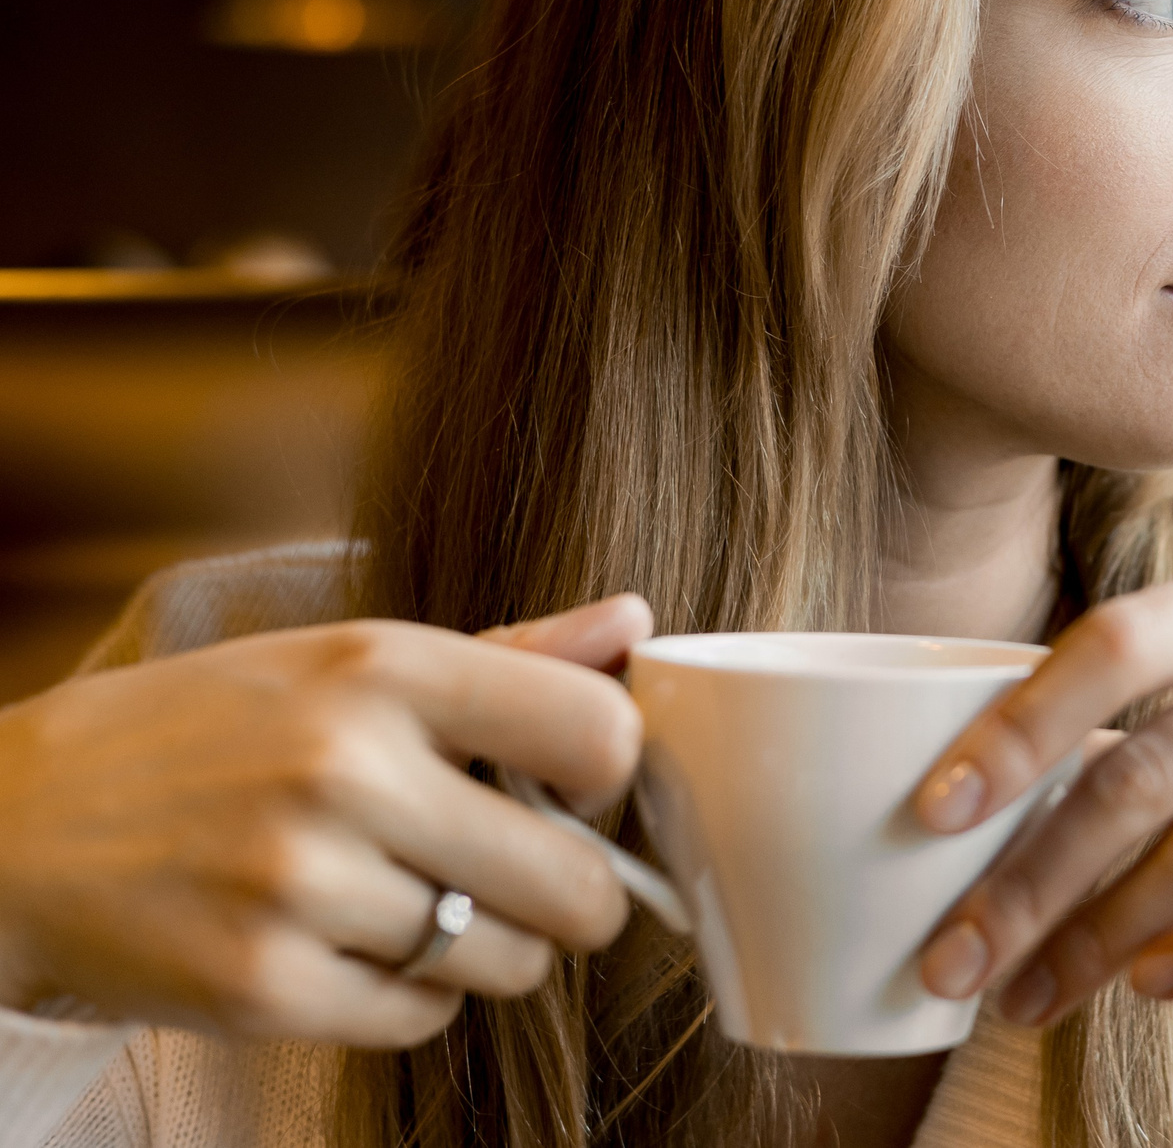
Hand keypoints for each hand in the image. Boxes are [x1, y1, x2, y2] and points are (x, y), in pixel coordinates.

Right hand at [0, 595, 651, 1046]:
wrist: (20, 828)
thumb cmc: (212, 732)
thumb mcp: (345, 659)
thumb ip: (508, 652)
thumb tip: (637, 626)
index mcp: (383, 666)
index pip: (598, 731)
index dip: (612, 775)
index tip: (577, 788)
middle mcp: (347, 769)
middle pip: (576, 882)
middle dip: (574, 894)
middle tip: (524, 876)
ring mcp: (301, 884)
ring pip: (509, 961)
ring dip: (491, 949)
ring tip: (423, 904)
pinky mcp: (261, 987)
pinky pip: (422, 1020)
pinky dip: (413, 999)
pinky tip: (359, 949)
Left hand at [910, 559, 1172, 1026]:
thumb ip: (1167, 719)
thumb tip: (987, 820)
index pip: (1117, 643)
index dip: (1016, 726)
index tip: (930, 812)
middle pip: (1148, 767)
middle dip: (1034, 878)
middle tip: (956, 960)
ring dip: (1108, 935)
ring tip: (1036, 996)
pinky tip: (1155, 986)